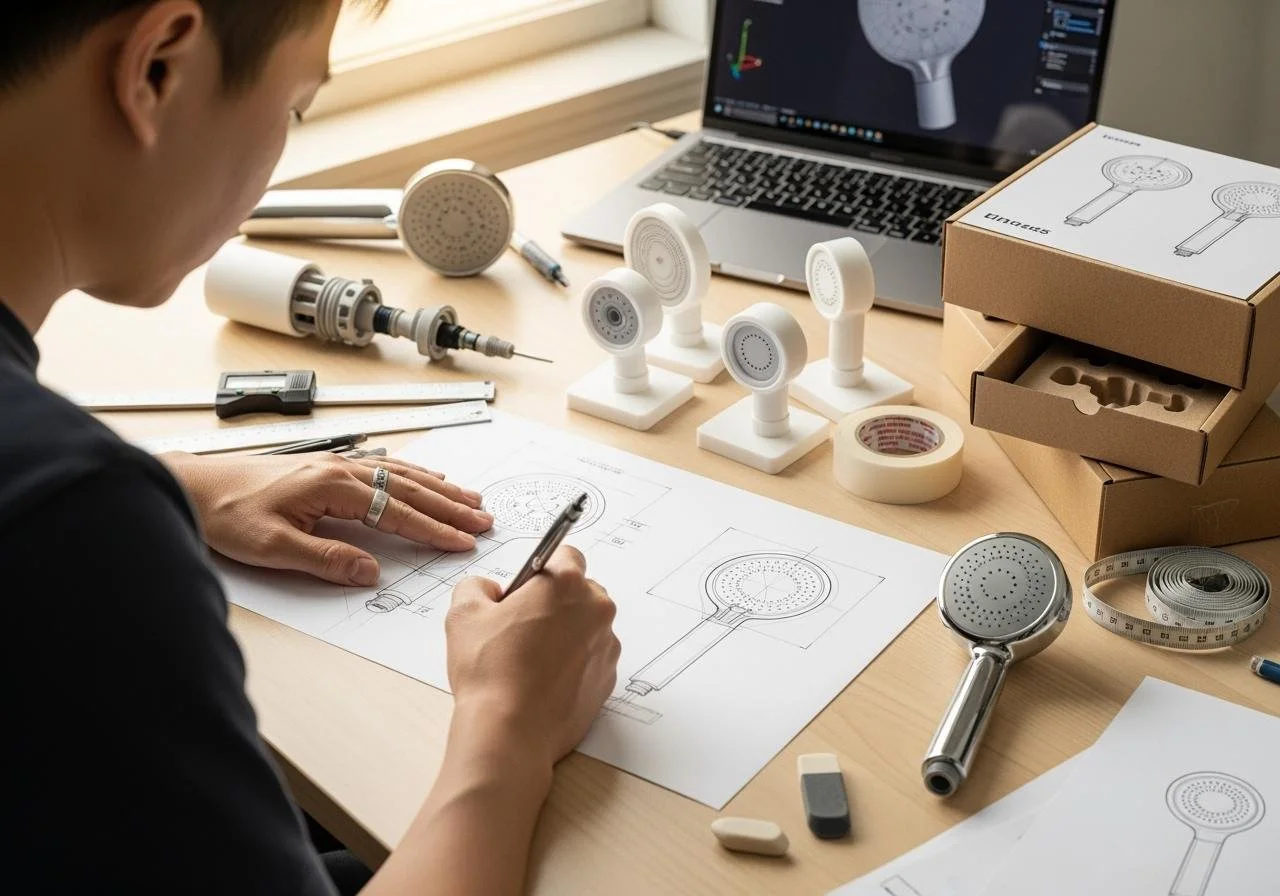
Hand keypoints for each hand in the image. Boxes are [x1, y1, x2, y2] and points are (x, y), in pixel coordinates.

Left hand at [162, 452, 493, 585]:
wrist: (193, 485)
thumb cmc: (226, 514)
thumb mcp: (272, 547)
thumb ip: (325, 560)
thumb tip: (369, 572)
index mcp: (332, 486)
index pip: (396, 512)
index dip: (433, 530)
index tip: (462, 542)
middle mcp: (340, 469)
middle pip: (409, 489)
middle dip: (450, 506)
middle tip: (484, 519)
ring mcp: (336, 464)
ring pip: (401, 474)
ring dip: (439, 488)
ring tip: (470, 498)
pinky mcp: (326, 467)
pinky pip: (384, 467)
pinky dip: (413, 475)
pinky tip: (426, 478)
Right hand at [445, 546, 620, 767]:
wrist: (510, 732)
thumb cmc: (490, 672)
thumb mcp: (464, 614)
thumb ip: (477, 586)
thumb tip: (489, 591)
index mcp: (567, 584)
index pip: (566, 554)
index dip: (541, 570)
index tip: (525, 589)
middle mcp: (596, 610)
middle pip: (580, 592)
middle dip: (555, 602)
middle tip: (521, 627)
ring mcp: (607, 647)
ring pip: (586, 627)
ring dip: (565, 634)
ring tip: (529, 660)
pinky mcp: (608, 680)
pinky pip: (591, 659)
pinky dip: (572, 664)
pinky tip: (542, 681)